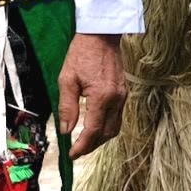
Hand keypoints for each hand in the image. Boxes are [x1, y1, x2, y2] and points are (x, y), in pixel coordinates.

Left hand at [57, 32, 126, 157]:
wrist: (101, 35)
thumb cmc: (81, 54)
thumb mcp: (67, 79)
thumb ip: (67, 107)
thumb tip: (66, 130)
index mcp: (102, 97)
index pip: (93, 130)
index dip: (82, 146)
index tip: (71, 155)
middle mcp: (116, 99)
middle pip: (107, 133)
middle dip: (92, 146)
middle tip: (77, 151)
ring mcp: (123, 96)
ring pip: (115, 127)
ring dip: (100, 138)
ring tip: (85, 142)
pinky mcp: (124, 92)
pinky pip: (118, 117)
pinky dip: (107, 127)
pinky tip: (95, 126)